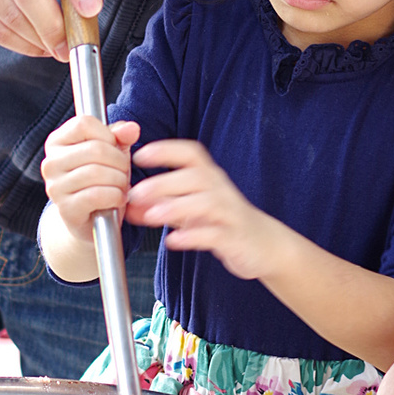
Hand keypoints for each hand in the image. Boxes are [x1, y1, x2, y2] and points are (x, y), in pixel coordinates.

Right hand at [41, 117, 139, 242]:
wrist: (91, 221)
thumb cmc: (101, 181)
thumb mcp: (111, 153)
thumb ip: (120, 137)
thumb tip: (131, 129)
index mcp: (56, 142)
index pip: (84, 124)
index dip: (107, 135)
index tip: (113, 148)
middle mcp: (50, 163)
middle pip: (95, 149)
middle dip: (119, 161)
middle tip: (123, 172)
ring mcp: (55, 187)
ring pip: (97, 172)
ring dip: (119, 180)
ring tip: (121, 186)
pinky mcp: (66, 209)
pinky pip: (96, 195)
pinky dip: (115, 196)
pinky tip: (118, 199)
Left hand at [126, 140, 271, 277]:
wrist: (264, 245)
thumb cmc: (224, 221)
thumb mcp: (192, 209)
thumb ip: (162, 204)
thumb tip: (129, 205)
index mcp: (209, 177)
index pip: (191, 153)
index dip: (166, 150)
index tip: (140, 154)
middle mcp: (220, 190)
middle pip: (195, 176)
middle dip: (163, 183)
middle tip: (135, 194)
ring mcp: (229, 213)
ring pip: (206, 203)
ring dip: (176, 207)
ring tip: (151, 216)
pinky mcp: (234, 237)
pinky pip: (214, 234)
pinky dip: (193, 236)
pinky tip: (173, 240)